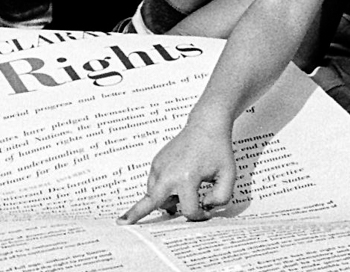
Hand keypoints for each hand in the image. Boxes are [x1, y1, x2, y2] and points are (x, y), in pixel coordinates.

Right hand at [119, 119, 235, 222]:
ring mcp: (159, 167)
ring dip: (165, 201)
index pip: (189, 210)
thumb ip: (221, 198)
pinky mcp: (156, 162)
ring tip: (179, 198)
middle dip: (135, 214)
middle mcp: (168, 173)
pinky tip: (177, 186)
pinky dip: (163, 190)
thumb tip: (204, 205)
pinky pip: (154, 184)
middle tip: (122, 223)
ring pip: (154, 195)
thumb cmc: (217, 150)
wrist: (205, 126)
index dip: (200, 215)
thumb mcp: (228, 176)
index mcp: (186, 178)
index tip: (208, 211)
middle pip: (150, 202)